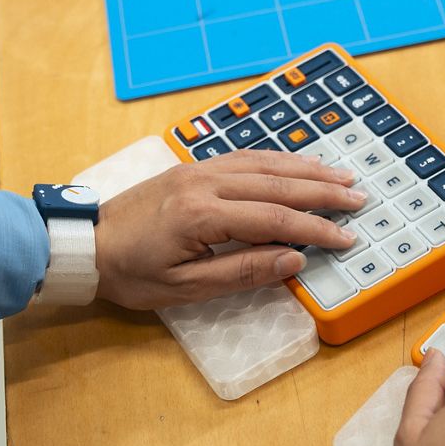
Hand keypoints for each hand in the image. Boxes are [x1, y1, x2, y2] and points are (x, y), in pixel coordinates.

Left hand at [94, 150, 365, 308]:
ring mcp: (199, 170)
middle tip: (359, 198)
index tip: (345, 238)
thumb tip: (293, 260)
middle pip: (278, 183)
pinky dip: (278, 159)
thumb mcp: (185, 288)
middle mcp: (205, 183)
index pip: (275, 219)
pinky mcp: (193, 168)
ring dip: (307, 169)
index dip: (315, 229)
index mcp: (202, 216)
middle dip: (323, 191)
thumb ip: (242, 271)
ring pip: (265, 163)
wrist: (85, 243)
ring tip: (341, 176)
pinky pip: (245, 157)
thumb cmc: (130, 273)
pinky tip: (298, 164)